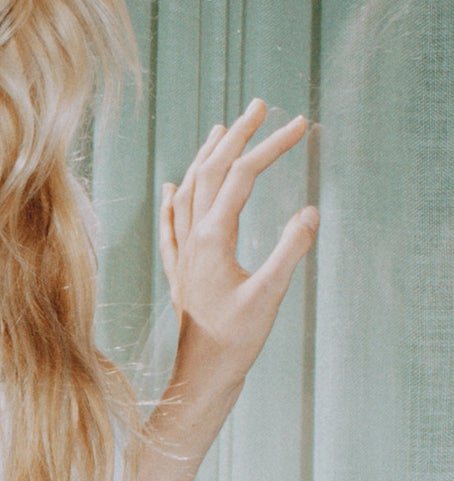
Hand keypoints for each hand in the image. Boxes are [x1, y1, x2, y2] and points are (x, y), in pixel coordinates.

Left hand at [160, 101, 316, 386]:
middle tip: (261, 105)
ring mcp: (183, 255)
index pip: (242, 176)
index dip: (272, 146)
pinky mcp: (181, 271)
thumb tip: (308, 213)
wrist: (201, 376)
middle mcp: (192, 240)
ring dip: (207, 156)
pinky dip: (174, 198)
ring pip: (189, 191)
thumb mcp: (269, 295)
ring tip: (221, 129)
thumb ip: (289, 252)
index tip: (301, 124)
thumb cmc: (235, 341)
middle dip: (237, 135)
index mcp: (213, 239)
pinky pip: (172, 224)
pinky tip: (173, 185)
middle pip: (212, 172)